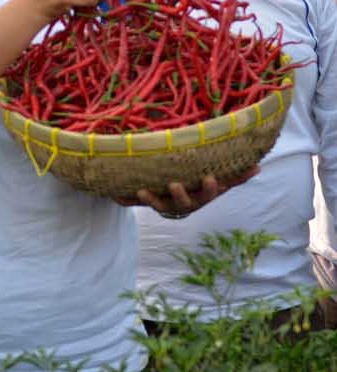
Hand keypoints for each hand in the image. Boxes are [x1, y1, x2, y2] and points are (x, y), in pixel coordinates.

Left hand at [110, 166, 260, 216]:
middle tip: (174, 184)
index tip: (208, 178)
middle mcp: (182, 203)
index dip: (208, 188)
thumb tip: (259, 166)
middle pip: (182, 203)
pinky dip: (124, 199)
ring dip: (151, 199)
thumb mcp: (218, 181)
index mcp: (200, 196)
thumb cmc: (199, 186)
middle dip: (179, 195)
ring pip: (158, 205)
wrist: (173, 197)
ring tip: (142, 191)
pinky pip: (133, 202)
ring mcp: (164, 203)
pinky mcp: (146, 201)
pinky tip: (113, 196)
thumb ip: (236, 176)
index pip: (207, 193)